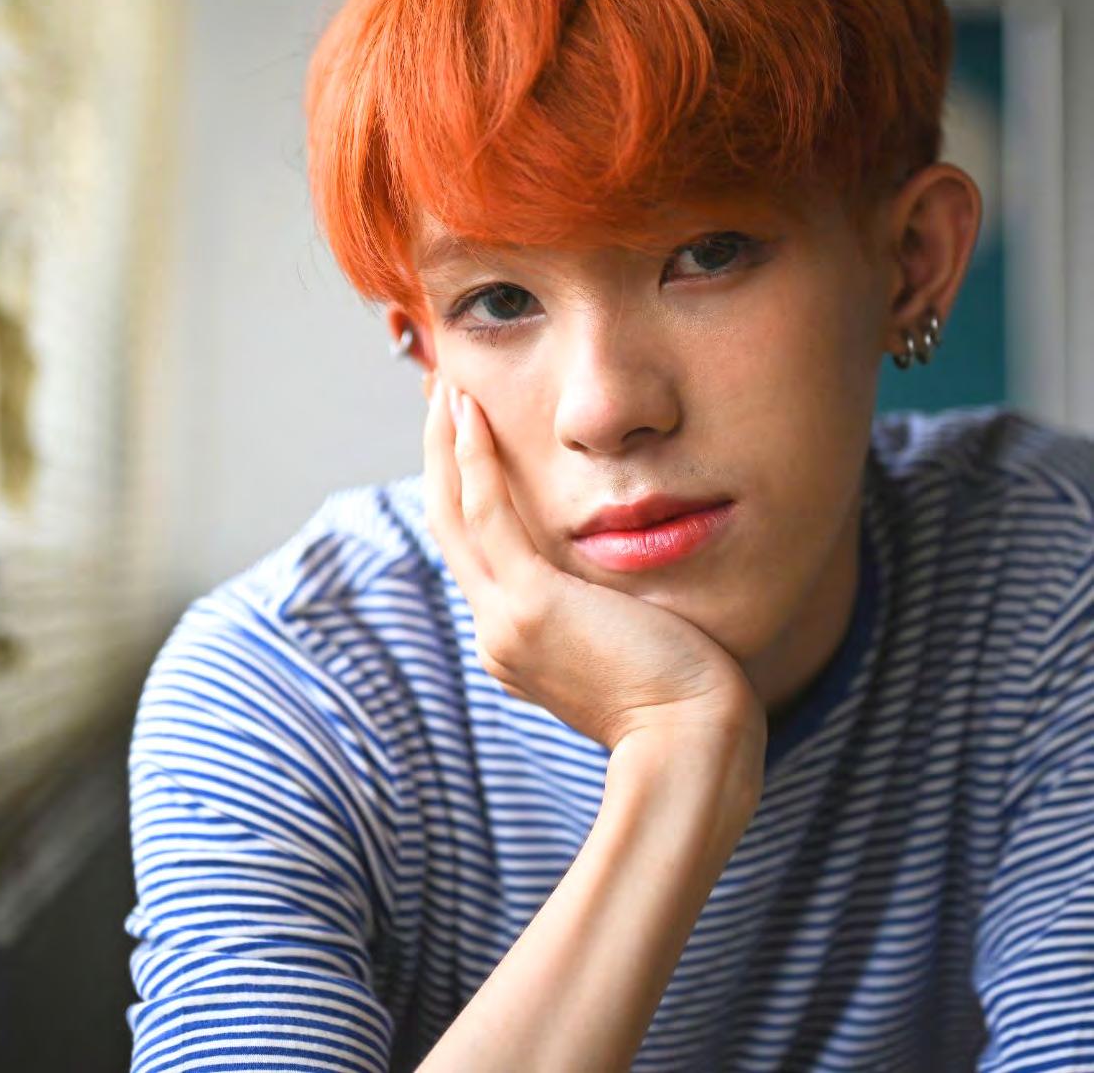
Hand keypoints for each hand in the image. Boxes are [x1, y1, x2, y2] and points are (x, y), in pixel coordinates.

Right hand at [422, 373, 766, 771]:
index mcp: (516, 642)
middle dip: (441, 458)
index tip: (468, 439)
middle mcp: (496, 631)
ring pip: (455, 513)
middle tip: (442, 397)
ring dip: (448, 445)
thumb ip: (610, 615)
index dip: (464, 491)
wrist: (692, 744)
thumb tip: (627, 586)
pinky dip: (476, 458)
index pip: (477, 552)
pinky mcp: (529, 603)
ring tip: (448, 389)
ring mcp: (504, 620)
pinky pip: (488, 513)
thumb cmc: (688, 702)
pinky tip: (473, 411)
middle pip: (449, 527)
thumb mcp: (633, 648)